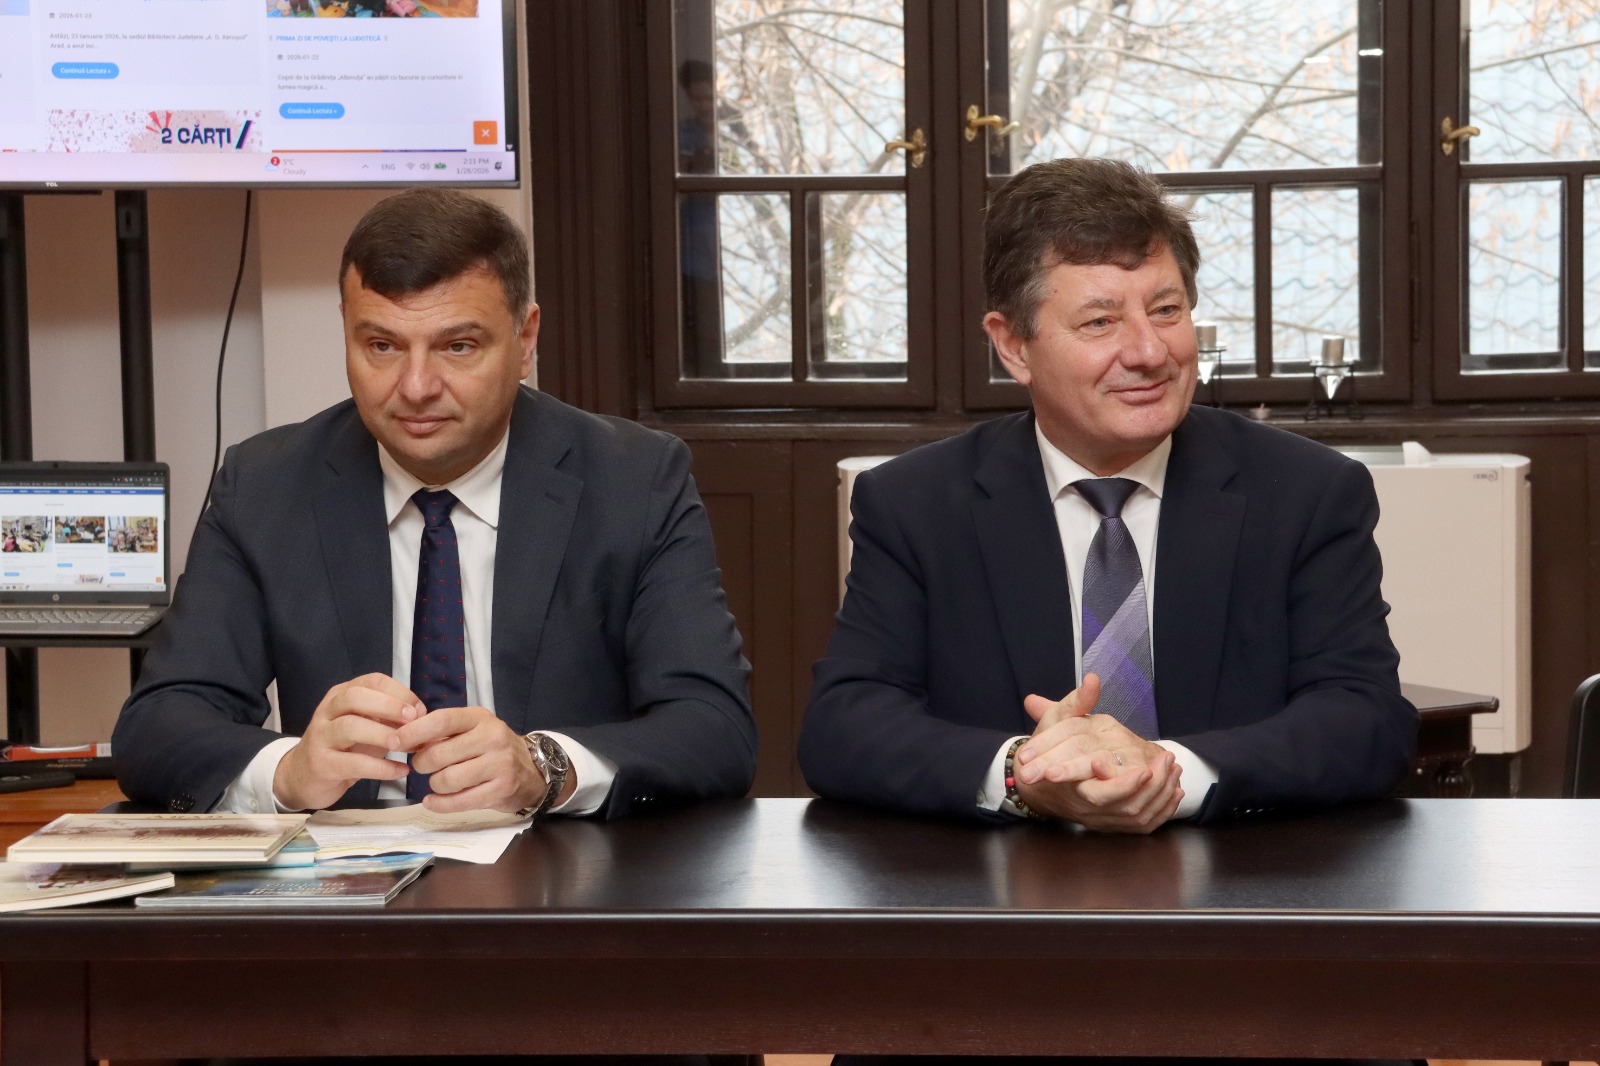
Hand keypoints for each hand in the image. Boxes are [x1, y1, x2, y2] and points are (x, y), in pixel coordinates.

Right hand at [273, 673, 423, 810]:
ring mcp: (320, 736)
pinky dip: (381, 768)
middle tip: (414, 721)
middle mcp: (328, 711)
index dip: (399, 692)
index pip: (372, 681)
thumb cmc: (343, 748)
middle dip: (389, 706)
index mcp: (342, 695)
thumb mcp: (366, 726)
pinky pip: (352, 763)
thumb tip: (422, 715)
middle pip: (356, 697)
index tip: (420, 710)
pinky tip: (400, 771)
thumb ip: (389, 718)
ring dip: (383, 735)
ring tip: (407, 747)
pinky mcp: (320, 764)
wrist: (304, 776)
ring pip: (350, 727)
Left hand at [391, 707, 576, 814]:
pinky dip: (439, 804)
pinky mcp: (501, 789)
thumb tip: (403, 737)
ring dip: (434, 784)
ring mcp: (499, 764)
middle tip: (423, 766)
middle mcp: (493, 737)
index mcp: (481, 718)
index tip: (394, 742)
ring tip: (440, 781)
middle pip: (438, 754)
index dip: (413, 732)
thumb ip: (442, 731)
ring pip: (446, 780)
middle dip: (422, 764)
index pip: (442, 720)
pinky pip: (458, 801)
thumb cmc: (492, 749)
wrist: (531, 771)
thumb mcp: (472, 729)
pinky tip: (433, 800)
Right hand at [1011, 674, 1183, 833]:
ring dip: (1160, 795)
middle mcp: (1086, 807)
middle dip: (1152, 787)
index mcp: (1071, 785)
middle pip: (1126, 808)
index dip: (1125, 784)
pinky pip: (1142, 825)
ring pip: (1138, 817)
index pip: (1101, 794)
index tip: (1145, 768)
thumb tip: (1092, 680)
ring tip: (1174, 769)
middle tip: (1168, 762)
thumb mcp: (1055, 722)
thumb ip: (1076, 702)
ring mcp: (1100, 818)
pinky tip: (1174, 792)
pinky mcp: (1111, 823)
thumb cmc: (1045, 751)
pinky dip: (1161, 811)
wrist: (1035, 784)